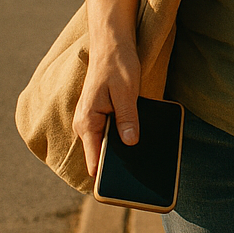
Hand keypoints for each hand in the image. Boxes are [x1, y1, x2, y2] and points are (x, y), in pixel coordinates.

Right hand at [72, 39, 140, 177]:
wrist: (112, 45)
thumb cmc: (117, 66)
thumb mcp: (126, 92)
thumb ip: (127, 118)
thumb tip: (130, 143)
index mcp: (87, 122)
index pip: (94, 159)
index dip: (106, 175)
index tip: (121, 187)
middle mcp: (87, 125)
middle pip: (102, 155)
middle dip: (118, 165)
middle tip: (142, 177)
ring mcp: (94, 120)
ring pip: (108, 144)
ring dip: (123, 151)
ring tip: (146, 162)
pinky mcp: (104, 115)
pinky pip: (113, 133)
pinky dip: (125, 138)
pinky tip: (143, 142)